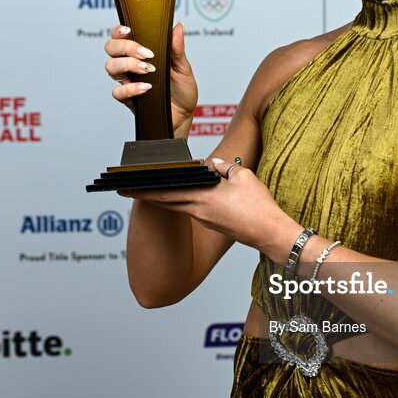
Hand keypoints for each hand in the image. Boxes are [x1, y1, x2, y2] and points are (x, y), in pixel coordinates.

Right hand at [104, 22, 197, 136]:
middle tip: (147, 54)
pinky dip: (131, 88)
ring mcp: (128, 81)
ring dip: (128, 65)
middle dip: (125, 47)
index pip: (121, 37)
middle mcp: (130, 65)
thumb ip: (177, 48)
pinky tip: (146, 88)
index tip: (129, 30)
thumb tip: (178, 26)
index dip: (119, 31)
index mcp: (141, 53)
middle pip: (111, 48)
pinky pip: (118, 92)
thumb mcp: (183, 67)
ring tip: (148, 70)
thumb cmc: (182, 90)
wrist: (184, 115)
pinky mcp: (129, 98)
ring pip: (110, 67)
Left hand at [120, 157, 300, 260]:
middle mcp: (199, 211)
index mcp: (203, 198)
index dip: (145, 189)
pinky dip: (184, 202)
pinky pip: (193, 211)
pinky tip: (188, 195)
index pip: (166, 192)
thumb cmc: (259, 206)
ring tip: (154, 189)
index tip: (129, 185)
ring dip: (166, 198)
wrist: (270, 233)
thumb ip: (224, 167)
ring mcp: (205, 220)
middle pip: (166, 202)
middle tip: (127, 189)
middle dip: (146, 195)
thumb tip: (214, 164)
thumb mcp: (243, 176)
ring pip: (179, 207)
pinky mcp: (213, 225)